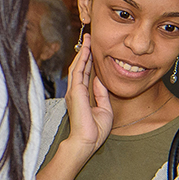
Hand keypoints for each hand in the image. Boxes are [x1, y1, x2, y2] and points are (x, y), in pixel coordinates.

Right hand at [65, 34, 113, 152]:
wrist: (86, 141)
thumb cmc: (94, 130)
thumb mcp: (104, 109)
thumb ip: (101, 94)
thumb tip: (99, 80)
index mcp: (82, 96)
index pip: (85, 74)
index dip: (88, 61)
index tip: (91, 49)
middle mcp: (75, 92)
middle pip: (79, 67)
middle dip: (83, 52)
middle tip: (87, 38)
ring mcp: (74, 91)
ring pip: (77, 67)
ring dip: (82, 52)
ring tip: (86, 40)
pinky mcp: (75, 92)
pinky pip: (78, 72)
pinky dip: (81, 60)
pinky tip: (85, 51)